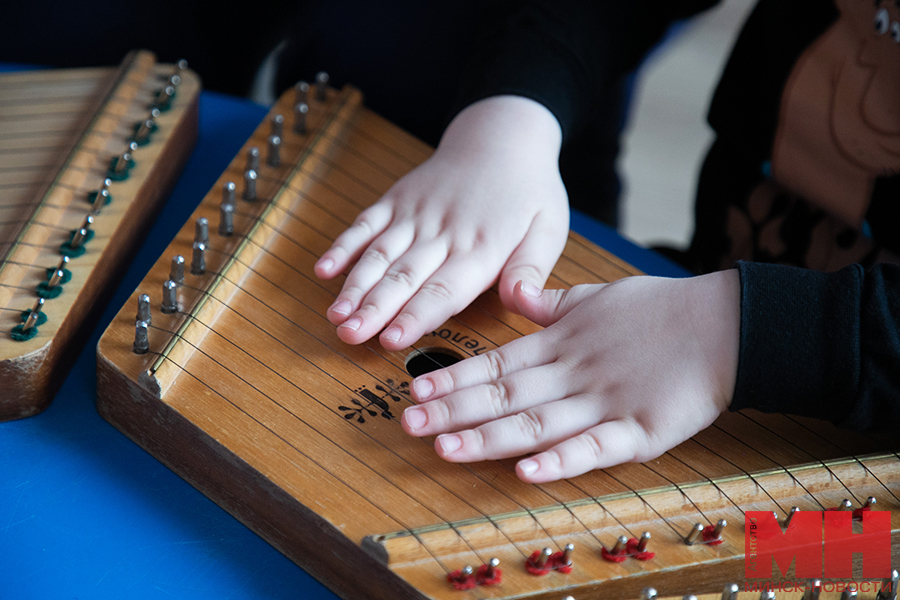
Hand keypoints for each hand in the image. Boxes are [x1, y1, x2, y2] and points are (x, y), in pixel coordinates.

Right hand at [314, 96, 568, 348]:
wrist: (503, 136)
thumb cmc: (529, 192)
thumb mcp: (548, 229)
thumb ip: (531, 269)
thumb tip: (522, 302)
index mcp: (482, 248)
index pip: (444, 290)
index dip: (416, 317)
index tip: (391, 341)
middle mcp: (443, 232)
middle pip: (404, 276)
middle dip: (374, 309)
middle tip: (348, 336)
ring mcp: (416, 214)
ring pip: (380, 254)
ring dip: (355, 286)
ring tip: (335, 315)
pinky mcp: (398, 200)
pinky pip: (367, 223)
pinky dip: (344, 245)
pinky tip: (324, 270)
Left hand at [400, 271, 740, 481]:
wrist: (723, 324)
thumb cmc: (657, 309)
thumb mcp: (593, 295)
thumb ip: (547, 302)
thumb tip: (512, 290)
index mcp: (560, 343)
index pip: (496, 364)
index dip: (453, 378)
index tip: (415, 388)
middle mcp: (572, 374)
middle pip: (504, 396)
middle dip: (452, 411)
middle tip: (408, 423)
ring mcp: (604, 403)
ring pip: (536, 423)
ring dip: (488, 437)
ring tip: (445, 448)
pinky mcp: (640, 430)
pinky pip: (595, 448)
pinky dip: (561, 460)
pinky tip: (527, 471)